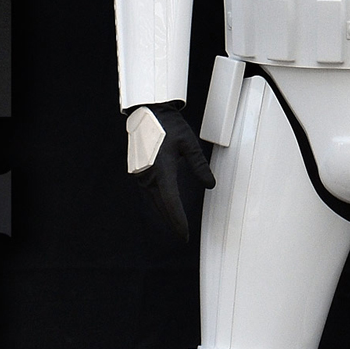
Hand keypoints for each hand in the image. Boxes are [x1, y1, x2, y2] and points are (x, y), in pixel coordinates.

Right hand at [125, 105, 214, 241]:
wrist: (147, 112)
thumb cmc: (169, 125)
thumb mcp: (189, 143)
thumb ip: (199, 165)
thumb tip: (210, 185)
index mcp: (162, 169)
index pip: (171, 202)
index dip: (178, 221)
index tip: (184, 234)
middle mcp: (149, 175)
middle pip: (162, 205)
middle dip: (173, 221)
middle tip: (183, 235)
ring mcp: (141, 173)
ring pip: (155, 199)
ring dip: (165, 212)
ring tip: (177, 224)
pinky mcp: (139, 171)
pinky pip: (151, 191)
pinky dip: (159, 200)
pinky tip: (166, 205)